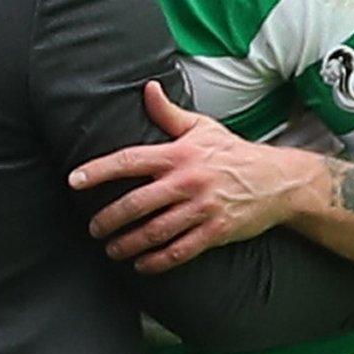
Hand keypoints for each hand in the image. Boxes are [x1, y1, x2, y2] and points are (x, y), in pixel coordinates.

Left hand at [68, 81, 310, 272]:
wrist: (277, 180)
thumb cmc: (233, 152)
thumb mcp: (202, 128)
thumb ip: (169, 113)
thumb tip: (147, 88)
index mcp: (178, 154)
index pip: (129, 160)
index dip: (99, 170)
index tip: (75, 180)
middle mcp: (187, 181)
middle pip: (136, 203)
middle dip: (108, 219)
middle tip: (93, 228)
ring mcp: (201, 208)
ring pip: (154, 231)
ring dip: (127, 244)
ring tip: (111, 250)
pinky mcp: (215, 231)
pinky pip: (179, 251)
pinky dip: (157, 261)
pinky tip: (141, 265)